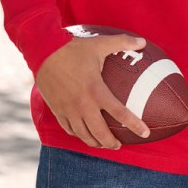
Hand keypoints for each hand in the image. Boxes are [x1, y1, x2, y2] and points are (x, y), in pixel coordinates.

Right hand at [34, 33, 150, 149]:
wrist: (43, 52)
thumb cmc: (73, 48)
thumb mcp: (100, 43)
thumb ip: (123, 42)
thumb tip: (143, 41)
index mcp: (96, 91)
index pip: (120, 112)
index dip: (134, 124)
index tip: (144, 133)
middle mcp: (83, 105)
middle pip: (100, 132)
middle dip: (111, 143)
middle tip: (119, 145)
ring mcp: (68, 110)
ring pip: (83, 134)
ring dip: (95, 142)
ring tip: (103, 144)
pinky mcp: (57, 110)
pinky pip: (68, 129)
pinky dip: (78, 134)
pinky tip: (83, 134)